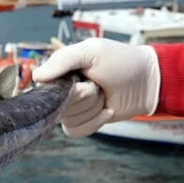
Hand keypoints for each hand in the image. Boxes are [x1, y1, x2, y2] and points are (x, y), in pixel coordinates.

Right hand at [33, 38, 160, 136]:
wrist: (147, 82)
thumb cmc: (121, 61)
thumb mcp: (91, 51)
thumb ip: (62, 60)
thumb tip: (36, 76)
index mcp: (60, 72)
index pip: (44, 87)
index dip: (64, 89)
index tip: (83, 80)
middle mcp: (62, 91)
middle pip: (59, 106)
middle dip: (85, 97)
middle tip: (98, 85)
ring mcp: (72, 109)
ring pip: (68, 120)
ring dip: (92, 109)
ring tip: (104, 95)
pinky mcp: (83, 122)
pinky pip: (76, 131)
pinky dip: (94, 122)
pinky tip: (106, 111)